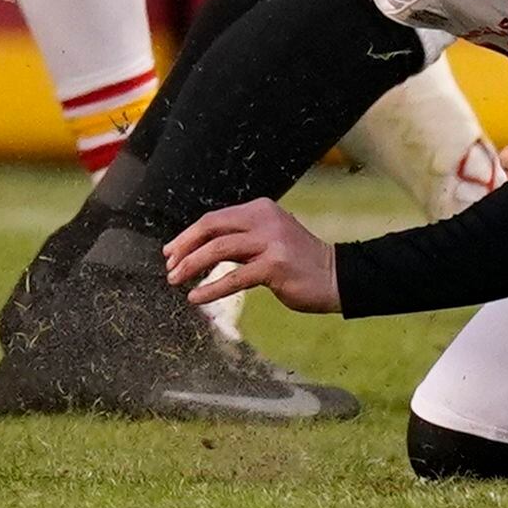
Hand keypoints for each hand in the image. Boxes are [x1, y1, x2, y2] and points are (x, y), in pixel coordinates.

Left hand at [165, 199, 340, 315]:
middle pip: (211, 229)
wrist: (338, 277)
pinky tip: (196, 297)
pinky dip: (211, 288)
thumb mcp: (269, 239)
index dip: (189, 235)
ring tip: (175, 280)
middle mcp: (264, 220)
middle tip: (168, 266)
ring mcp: (270, 242)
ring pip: (218, 250)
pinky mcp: (275, 266)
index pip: (214, 219)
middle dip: (184, 248)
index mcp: (259, 209)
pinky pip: (234, 277)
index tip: (171, 251)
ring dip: (191, 266)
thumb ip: (241, 239)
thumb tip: (202, 249)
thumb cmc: (299, 262)